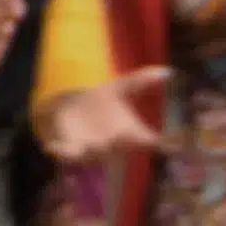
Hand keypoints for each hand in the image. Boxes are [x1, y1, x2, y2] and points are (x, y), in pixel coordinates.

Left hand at [35, 67, 169, 163]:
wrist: (73, 108)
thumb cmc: (102, 103)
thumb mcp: (121, 89)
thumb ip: (142, 82)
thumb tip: (168, 71)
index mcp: (130, 133)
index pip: (149, 140)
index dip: (162, 144)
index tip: (172, 145)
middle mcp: (113, 145)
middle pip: (120, 148)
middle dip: (121, 144)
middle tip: (125, 136)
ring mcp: (90, 149)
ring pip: (94, 154)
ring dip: (94, 151)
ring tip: (96, 146)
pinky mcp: (68, 147)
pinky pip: (65, 153)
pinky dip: (60, 152)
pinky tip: (52, 148)